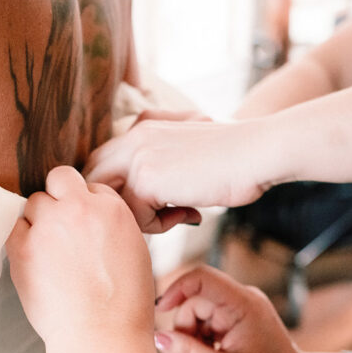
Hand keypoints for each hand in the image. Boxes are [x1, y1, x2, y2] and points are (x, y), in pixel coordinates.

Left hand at [7, 166, 171, 352]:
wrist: (102, 336)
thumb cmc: (124, 307)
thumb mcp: (135, 253)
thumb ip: (112, 228)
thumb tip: (93, 224)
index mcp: (112, 209)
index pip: (92, 188)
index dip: (87, 206)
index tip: (84, 226)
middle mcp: (79, 209)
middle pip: (59, 181)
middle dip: (60, 199)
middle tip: (63, 229)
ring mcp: (48, 226)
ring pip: (34, 201)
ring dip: (39, 218)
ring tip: (48, 249)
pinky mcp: (23, 247)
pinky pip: (13, 227)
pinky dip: (20, 238)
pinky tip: (33, 258)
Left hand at [84, 118, 278, 232]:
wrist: (258, 153)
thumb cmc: (234, 160)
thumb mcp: (189, 154)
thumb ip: (162, 169)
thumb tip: (144, 205)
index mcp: (143, 127)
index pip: (104, 161)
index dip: (115, 188)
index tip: (146, 206)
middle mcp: (134, 136)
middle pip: (93, 178)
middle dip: (111, 205)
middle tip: (146, 218)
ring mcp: (138, 155)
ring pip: (109, 200)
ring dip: (137, 217)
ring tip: (175, 214)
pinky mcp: (146, 177)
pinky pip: (134, 216)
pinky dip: (159, 225)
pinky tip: (189, 213)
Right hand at [154, 266, 305, 352]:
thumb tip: (160, 338)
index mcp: (243, 304)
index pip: (202, 277)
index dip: (176, 289)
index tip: (161, 310)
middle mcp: (241, 299)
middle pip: (195, 302)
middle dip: (185, 333)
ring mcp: (239, 309)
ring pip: (197, 316)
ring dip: (192, 343)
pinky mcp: (236, 320)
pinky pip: (207, 324)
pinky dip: (202, 344)